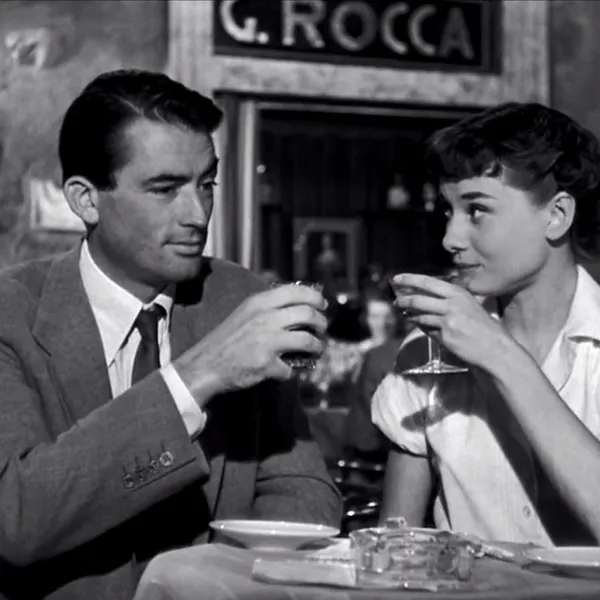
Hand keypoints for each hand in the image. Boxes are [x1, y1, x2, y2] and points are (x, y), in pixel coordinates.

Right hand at [173, 284, 327, 405]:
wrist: (205, 365)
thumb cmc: (227, 339)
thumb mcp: (245, 313)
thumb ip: (268, 307)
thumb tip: (298, 305)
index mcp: (259, 302)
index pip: (296, 292)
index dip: (315, 297)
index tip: (322, 305)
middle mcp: (265, 318)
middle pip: (308, 314)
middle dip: (321, 323)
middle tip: (322, 329)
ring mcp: (267, 341)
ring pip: (307, 341)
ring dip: (317, 346)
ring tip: (316, 350)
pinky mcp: (266, 364)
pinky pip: (290, 368)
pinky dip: (292, 371)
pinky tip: (287, 370)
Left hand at [391, 273, 508, 369]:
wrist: (494, 347)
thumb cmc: (482, 326)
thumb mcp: (468, 305)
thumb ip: (448, 300)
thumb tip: (424, 296)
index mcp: (457, 293)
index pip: (428, 282)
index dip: (409, 279)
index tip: (396, 279)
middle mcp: (451, 304)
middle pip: (418, 299)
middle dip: (403, 299)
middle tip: (396, 301)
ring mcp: (447, 320)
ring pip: (420, 315)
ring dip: (409, 315)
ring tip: (405, 314)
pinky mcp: (445, 335)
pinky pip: (427, 329)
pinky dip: (421, 326)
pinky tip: (418, 325)